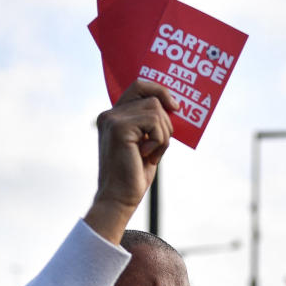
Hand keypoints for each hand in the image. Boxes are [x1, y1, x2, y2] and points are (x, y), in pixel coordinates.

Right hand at [84, 80, 178, 241]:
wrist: (119, 198)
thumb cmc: (133, 174)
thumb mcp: (146, 143)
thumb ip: (151, 123)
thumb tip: (174, 105)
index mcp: (113, 116)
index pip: (139, 86)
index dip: (159, 90)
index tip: (175, 107)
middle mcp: (109, 114)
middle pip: (152, 97)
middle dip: (165, 122)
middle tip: (160, 145)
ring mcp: (113, 119)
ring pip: (156, 110)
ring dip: (163, 135)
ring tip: (151, 155)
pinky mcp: (119, 128)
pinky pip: (154, 122)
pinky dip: (160, 141)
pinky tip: (147, 156)